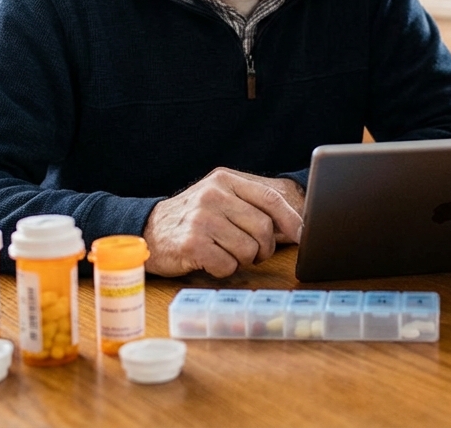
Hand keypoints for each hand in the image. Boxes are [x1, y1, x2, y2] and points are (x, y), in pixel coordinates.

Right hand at [143, 168, 304, 277]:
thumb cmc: (191, 218)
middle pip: (263, 228)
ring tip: (226, 254)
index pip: (270, 199)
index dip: (291, 220)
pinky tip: (211, 261)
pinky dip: (224, 269)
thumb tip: (294, 224)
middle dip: (264, 248)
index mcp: (224, 180)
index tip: (303, 235)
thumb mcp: (218, 198)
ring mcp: (201, 219)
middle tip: (253, 253)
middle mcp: (213, 196)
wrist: (147, 230)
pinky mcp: (191, 244)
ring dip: (242, 260)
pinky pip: (227, 265)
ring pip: (248, 250)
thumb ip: (250, 204)